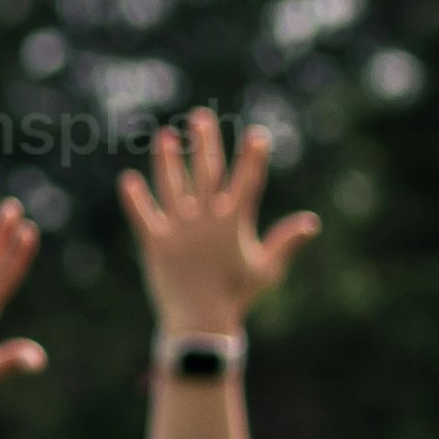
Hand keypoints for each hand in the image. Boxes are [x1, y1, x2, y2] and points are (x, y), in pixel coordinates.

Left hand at [115, 110, 317, 342]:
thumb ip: (285, 242)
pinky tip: (127, 180)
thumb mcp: (267, 269)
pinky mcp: (155, 243)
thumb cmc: (237, 296)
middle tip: (200, 116)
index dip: (253, 158)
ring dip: (167, 160)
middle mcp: (206, 220)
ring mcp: (179, 230)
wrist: (200, 322)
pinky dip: (135, 199)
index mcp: (234, 223)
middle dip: (205, 143)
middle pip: (206, 172)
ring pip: (172, 186)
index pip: (247, 182)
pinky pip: (142, 216)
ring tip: (165, 136)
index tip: (257, 134)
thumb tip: (311, 222)